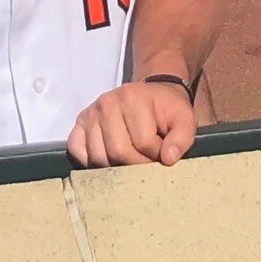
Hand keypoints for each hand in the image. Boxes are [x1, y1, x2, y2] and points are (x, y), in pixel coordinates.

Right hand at [66, 80, 196, 167]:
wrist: (152, 95)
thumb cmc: (167, 110)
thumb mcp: (184, 120)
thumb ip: (182, 138)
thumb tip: (168, 158)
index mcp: (133, 97)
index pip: (142, 143)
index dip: (155, 155)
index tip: (162, 153)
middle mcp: (107, 102)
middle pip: (117, 152)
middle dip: (135, 164)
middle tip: (145, 160)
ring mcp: (90, 113)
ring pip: (97, 157)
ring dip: (114, 166)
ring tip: (129, 158)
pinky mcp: (79, 124)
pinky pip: (77, 150)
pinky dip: (90, 161)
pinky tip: (107, 158)